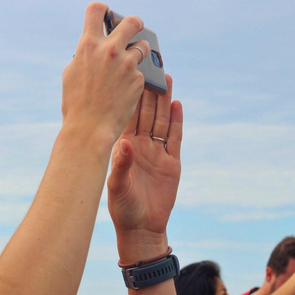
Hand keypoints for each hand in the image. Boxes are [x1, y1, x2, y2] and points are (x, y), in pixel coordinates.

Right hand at [61, 2, 151, 142]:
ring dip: (139, 52)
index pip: (96, 9)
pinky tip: (125, 91)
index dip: (102, 9)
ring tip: (132, 63)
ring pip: (143, 46)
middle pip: (132, 21)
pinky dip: (134, 79)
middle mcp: (110, 50)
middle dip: (134, 24)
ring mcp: (126, 64)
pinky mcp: (138, 79)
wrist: (89, 128)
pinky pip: (139, 72)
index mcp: (89, 45)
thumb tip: (94, 45)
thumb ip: (85, 55)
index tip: (106, 14)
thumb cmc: (76, 103)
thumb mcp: (72, 73)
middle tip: (133, 30)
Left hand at [107, 75, 181, 262]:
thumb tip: (123, 144)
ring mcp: (157, 153)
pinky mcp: (172, 163)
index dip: (128, 96)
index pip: (126, 116)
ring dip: (163, 100)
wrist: (141, 228)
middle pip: (145, 113)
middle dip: (147, 90)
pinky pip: (174, 138)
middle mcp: (140, 146)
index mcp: (123, 148)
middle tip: (149, 66)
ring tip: (165, 78)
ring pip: (160, 120)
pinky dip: (175, 121)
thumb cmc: (122, 208)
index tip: (128, 76)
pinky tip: (176, 104)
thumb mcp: (117, 186)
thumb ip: (121, 164)